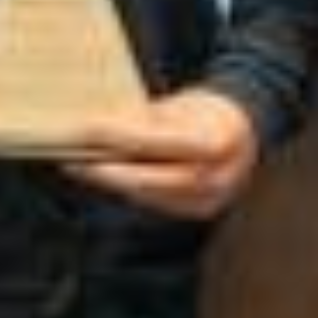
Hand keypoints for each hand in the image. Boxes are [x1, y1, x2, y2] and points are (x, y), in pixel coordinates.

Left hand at [63, 87, 263, 220]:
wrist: (244, 131)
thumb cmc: (204, 110)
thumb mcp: (178, 106)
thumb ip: (145, 122)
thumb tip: (97, 128)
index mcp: (219, 140)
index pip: (164, 143)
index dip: (124, 138)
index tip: (89, 129)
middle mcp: (220, 175)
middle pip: (155, 180)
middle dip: (111, 173)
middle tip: (73, 161)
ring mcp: (212, 199)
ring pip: (150, 195)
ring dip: (111, 182)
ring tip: (77, 166)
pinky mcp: (200, 211)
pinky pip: (155, 202)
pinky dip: (126, 189)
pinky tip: (101, 176)